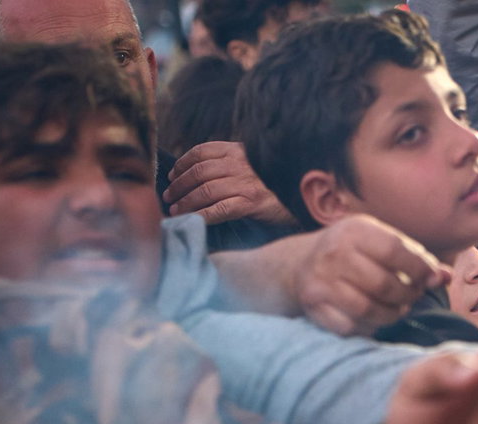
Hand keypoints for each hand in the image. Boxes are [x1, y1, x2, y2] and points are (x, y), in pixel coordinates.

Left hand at [164, 141, 295, 225]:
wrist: (308, 197)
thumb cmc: (278, 184)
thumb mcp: (256, 164)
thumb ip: (234, 164)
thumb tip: (203, 174)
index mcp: (240, 150)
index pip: (202, 151)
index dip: (182, 163)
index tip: (172, 175)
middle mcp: (241, 164)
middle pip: (199, 171)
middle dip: (179, 184)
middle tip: (168, 196)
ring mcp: (246, 183)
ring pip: (205, 190)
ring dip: (185, 201)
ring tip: (175, 209)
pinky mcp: (252, 203)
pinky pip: (219, 209)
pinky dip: (201, 215)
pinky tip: (192, 219)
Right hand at [298, 215, 449, 334]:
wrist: (300, 265)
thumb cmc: (353, 253)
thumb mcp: (380, 242)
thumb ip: (414, 257)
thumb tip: (446, 277)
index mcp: (355, 231)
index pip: (395, 251)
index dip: (419, 269)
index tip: (430, 279)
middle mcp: (334, 254)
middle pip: (384, 285)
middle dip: (407, 296)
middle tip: (413, 297)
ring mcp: (321, 282)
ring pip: (368, 309)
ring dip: (391, 315)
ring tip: (398, 309)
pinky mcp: (314, 306)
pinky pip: (351, 326)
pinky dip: (369, 327)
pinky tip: (374, 318)